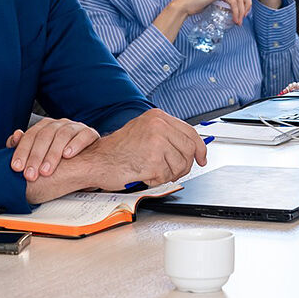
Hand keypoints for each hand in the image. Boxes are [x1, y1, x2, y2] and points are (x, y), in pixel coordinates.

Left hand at [6, 116, 98, 179]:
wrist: (88, 158)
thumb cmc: (60, 155)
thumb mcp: (40, 152)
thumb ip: (25, 146)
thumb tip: (14, 137)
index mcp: (45, 126)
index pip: (30, 136)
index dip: (22, 151)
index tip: (17, 168)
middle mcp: (59, 124)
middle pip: (45, 136)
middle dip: (35, 156)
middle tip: (30, 175)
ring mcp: (75, 127)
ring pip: (62, 135)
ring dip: (52, 153)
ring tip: (46, 170)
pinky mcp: (89, 133)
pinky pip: (83, 135)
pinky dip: (75, 144)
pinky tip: (67, 155)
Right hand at [63, 108, 206, 192]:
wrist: (96, 160)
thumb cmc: (118, 150)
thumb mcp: (144, 132)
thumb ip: (167, 135)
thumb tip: (190, 147)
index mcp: (157, 117)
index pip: (190, 132)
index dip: (199, 148)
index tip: (201, 158)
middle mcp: (158, 125)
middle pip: (189, 150)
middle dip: (184, 165)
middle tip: (171, 171)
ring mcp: (156, 141)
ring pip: (180, 165)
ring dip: (168, 173)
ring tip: (151, 170)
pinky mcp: (153, 160)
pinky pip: (167, 176)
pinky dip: (157, 180)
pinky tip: (144, 173)